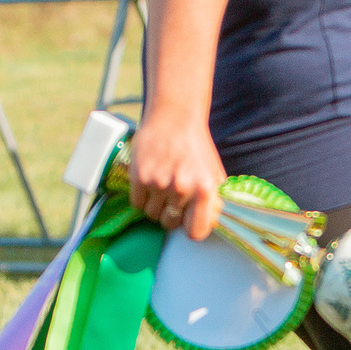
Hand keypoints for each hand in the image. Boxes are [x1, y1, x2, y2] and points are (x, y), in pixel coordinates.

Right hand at [128, 111, 225, 238]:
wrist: (174, 117)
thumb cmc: (196, 148)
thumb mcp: (214, 175)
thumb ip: (213, 202)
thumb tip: (210, 227)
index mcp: (205, 189)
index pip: (195, 232)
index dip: (190, 228)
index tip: (187, 222)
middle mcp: (182, 188)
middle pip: (169, 224)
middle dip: (170, 214)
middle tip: (172, 196)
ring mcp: (159, 183)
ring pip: (151, 214)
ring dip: (154, 205)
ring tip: (161, 184)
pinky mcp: (139, 176)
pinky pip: (137, 204)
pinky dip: (141, 196)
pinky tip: (149, 180)